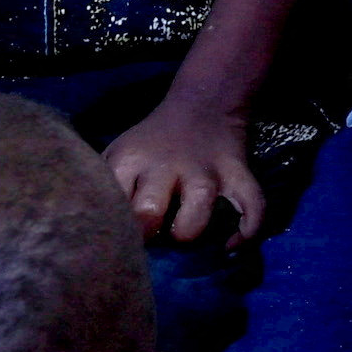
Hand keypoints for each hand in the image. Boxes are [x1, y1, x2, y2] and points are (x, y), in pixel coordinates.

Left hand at [105, 92, 270, 247]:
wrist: (204, 104)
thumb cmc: (152, 141)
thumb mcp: (120, 152)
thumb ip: (108, 185)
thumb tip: (98, 229)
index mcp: (131, 160)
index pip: (112, 203)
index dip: (113, 227)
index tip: (116, 237)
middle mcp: (168, 166)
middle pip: (149, 212)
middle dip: (145, 235)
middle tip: (149, 239)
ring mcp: (207, 172)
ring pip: (196, 216)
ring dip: (187, 233)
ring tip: (182, 237)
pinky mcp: (240, 174)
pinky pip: (253, 207)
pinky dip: (247, 231)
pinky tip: (230, 247)